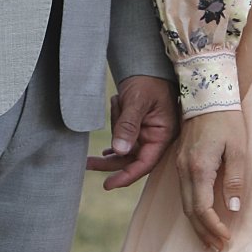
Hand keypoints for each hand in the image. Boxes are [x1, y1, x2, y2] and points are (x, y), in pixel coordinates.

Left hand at [87, 74, 178, 189]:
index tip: (108, 184)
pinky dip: (115, 143)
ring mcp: (148, 134)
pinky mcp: (140, 129)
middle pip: (132, 160)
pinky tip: (105, 150)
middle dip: (111, 162)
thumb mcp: (137, 101)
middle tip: (88, 164)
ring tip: (106, 127)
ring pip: (125, 150)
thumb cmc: (148, 82)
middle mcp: (156, 138)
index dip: (127, 176)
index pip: (145, 163)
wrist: (147, 66)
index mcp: (163, 135)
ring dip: (113, 143)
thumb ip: (128, 125)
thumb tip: (119, 151)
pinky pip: (125, 143)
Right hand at [175, 108, 246, 251]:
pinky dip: (193, 211)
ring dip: (197, 224)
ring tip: (210, 240)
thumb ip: (235, 179)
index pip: (202, 208)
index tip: (226, 239)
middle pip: (190, 212)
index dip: (213, 227)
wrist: (206, 95)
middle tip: (217, 249)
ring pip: (184, 204)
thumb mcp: (238, 149)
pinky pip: (183, 193)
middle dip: (203, 233)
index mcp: (199, 168)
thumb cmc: (227, 119)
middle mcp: (184, 170)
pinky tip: (202, 217)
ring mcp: (179, 166)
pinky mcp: (180, 163)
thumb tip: (232, 208)